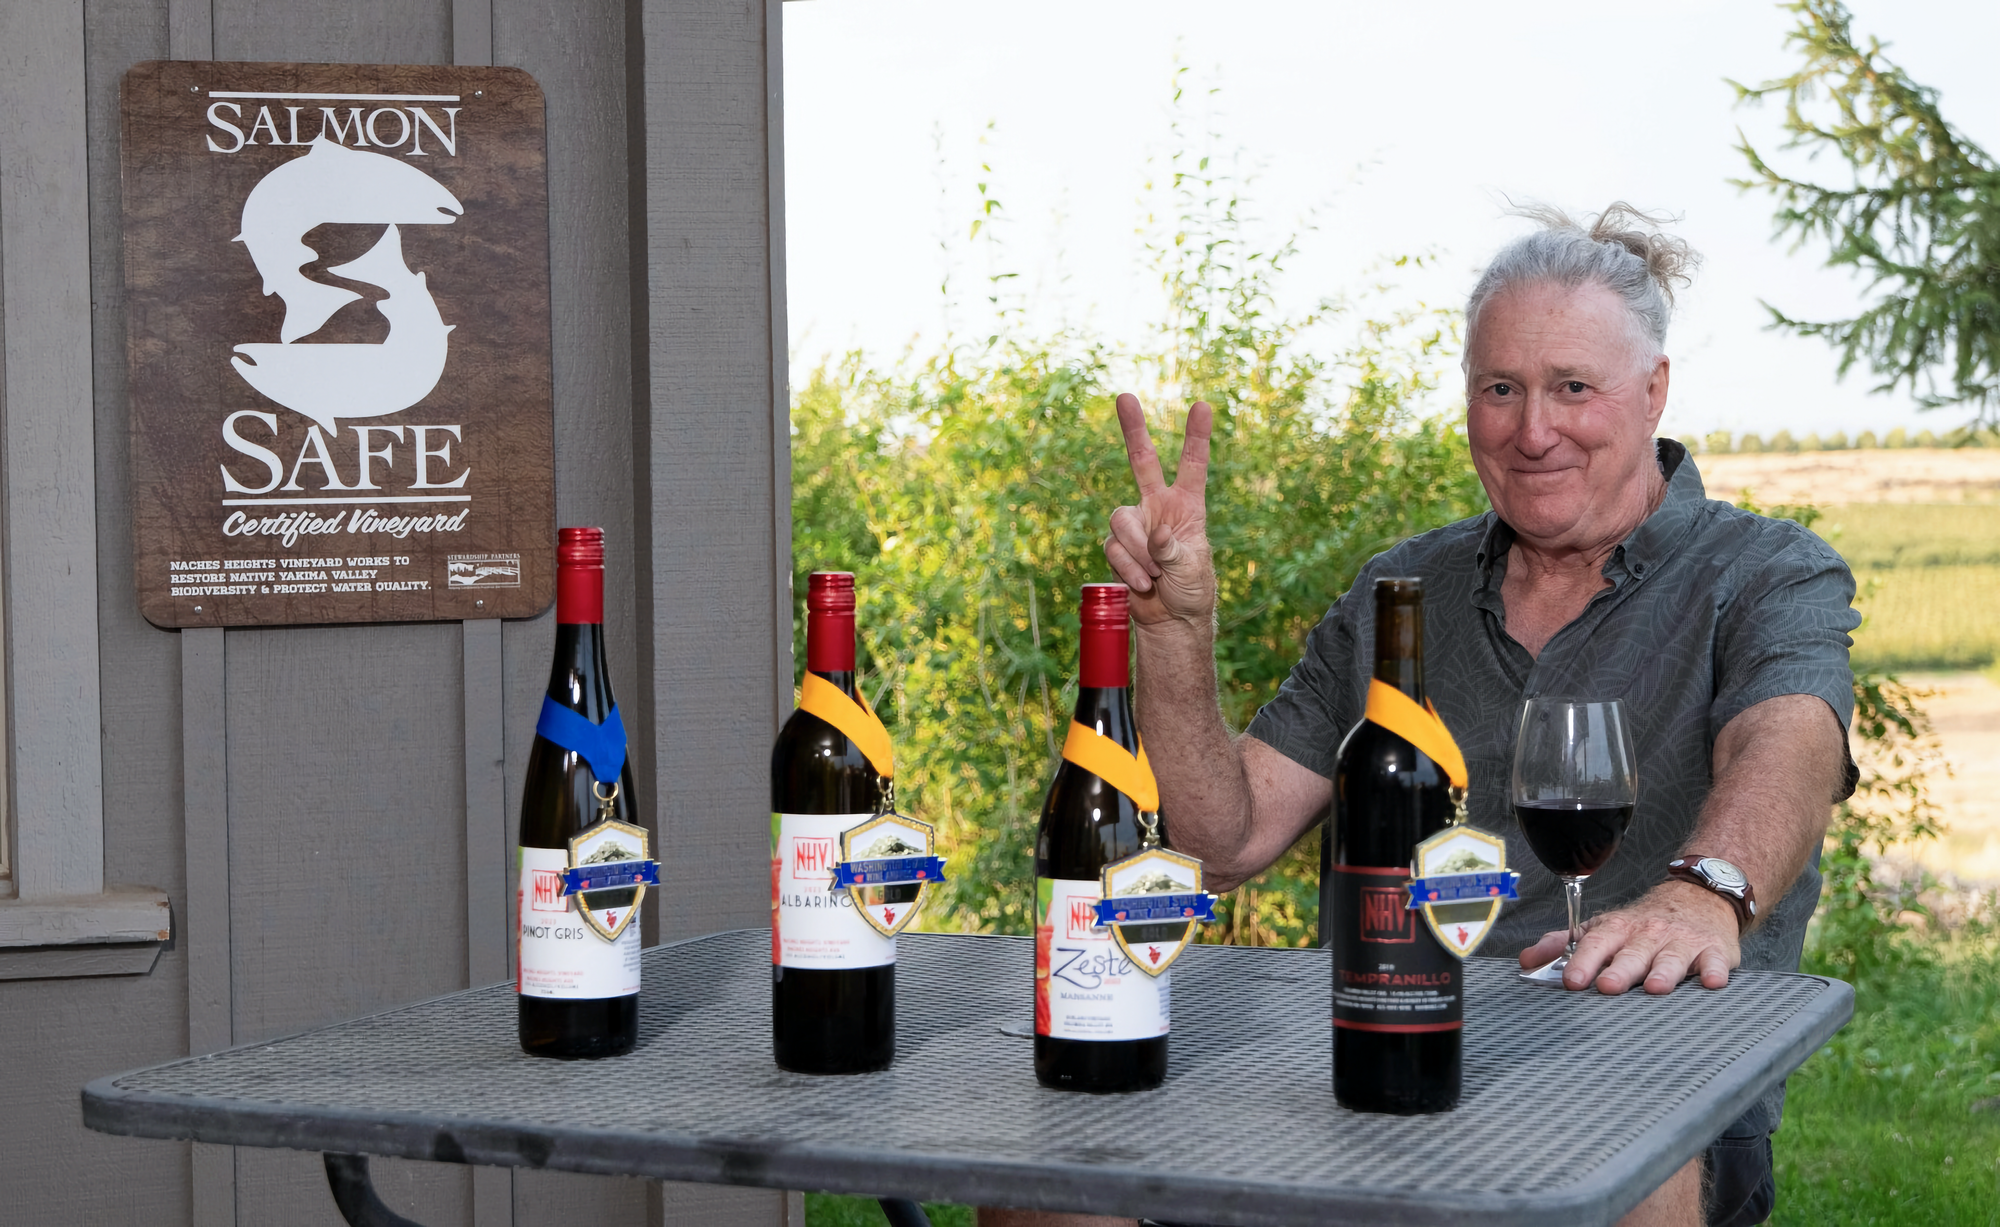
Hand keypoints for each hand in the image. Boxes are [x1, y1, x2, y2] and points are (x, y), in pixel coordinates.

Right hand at [1103, 394, 1214, 627]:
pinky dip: (1127, 568)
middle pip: (1141, 461)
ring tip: (1155, 575)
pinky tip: (1142, 584)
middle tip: (1124, 396)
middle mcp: (1158, 507)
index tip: (1203, 406)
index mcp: (1187, 506)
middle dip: (1133, 430)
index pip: (1193, 466)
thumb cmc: (1191, 590)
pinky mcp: (1117, 547)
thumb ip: (1173, 548)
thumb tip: (1156, 532)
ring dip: (1136, 551)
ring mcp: (1135, 526)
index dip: (1197, 437)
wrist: (1170, 620)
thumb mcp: (1192, 568)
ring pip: (1121, 519)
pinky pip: (1113, 547)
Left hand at [1519, 881, 1740, 993]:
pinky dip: (1716, 971)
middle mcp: (1648, 934)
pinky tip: (1713, 982)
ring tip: (1655, 988)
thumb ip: (1564, 945)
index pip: (1596, 943)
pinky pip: (1716, 961)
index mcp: (1618, 930)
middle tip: (1607, 986)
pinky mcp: (1715, 951)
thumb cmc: (1643, 923)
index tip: (1571, 981)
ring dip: (1664, 972)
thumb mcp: (1602, 927)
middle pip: (1632, 953)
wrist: (1698, 896)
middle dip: (1620, 970)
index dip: (1582, 961)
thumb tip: (1526, 961)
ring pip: (1672, 957)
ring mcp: (1682, 942)